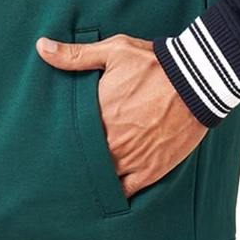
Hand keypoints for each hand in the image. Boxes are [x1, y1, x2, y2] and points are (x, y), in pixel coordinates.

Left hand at [36, 32, 207, 198]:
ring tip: (79, 180)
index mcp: (97, 114)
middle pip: (82, 159)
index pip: (68, 134)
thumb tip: (41, 47)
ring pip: (101, 177)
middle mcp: (110, 141)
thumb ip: (75, 55)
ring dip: (92, 176)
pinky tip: (107, 190)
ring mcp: (130, 158)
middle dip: (74, 159)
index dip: (60, 139)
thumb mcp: (113, 52)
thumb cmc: (154, 64)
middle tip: (61, 163)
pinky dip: (115, 192)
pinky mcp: (150, 170)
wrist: (198, 80)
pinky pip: (126, 191)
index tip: (52, 140)